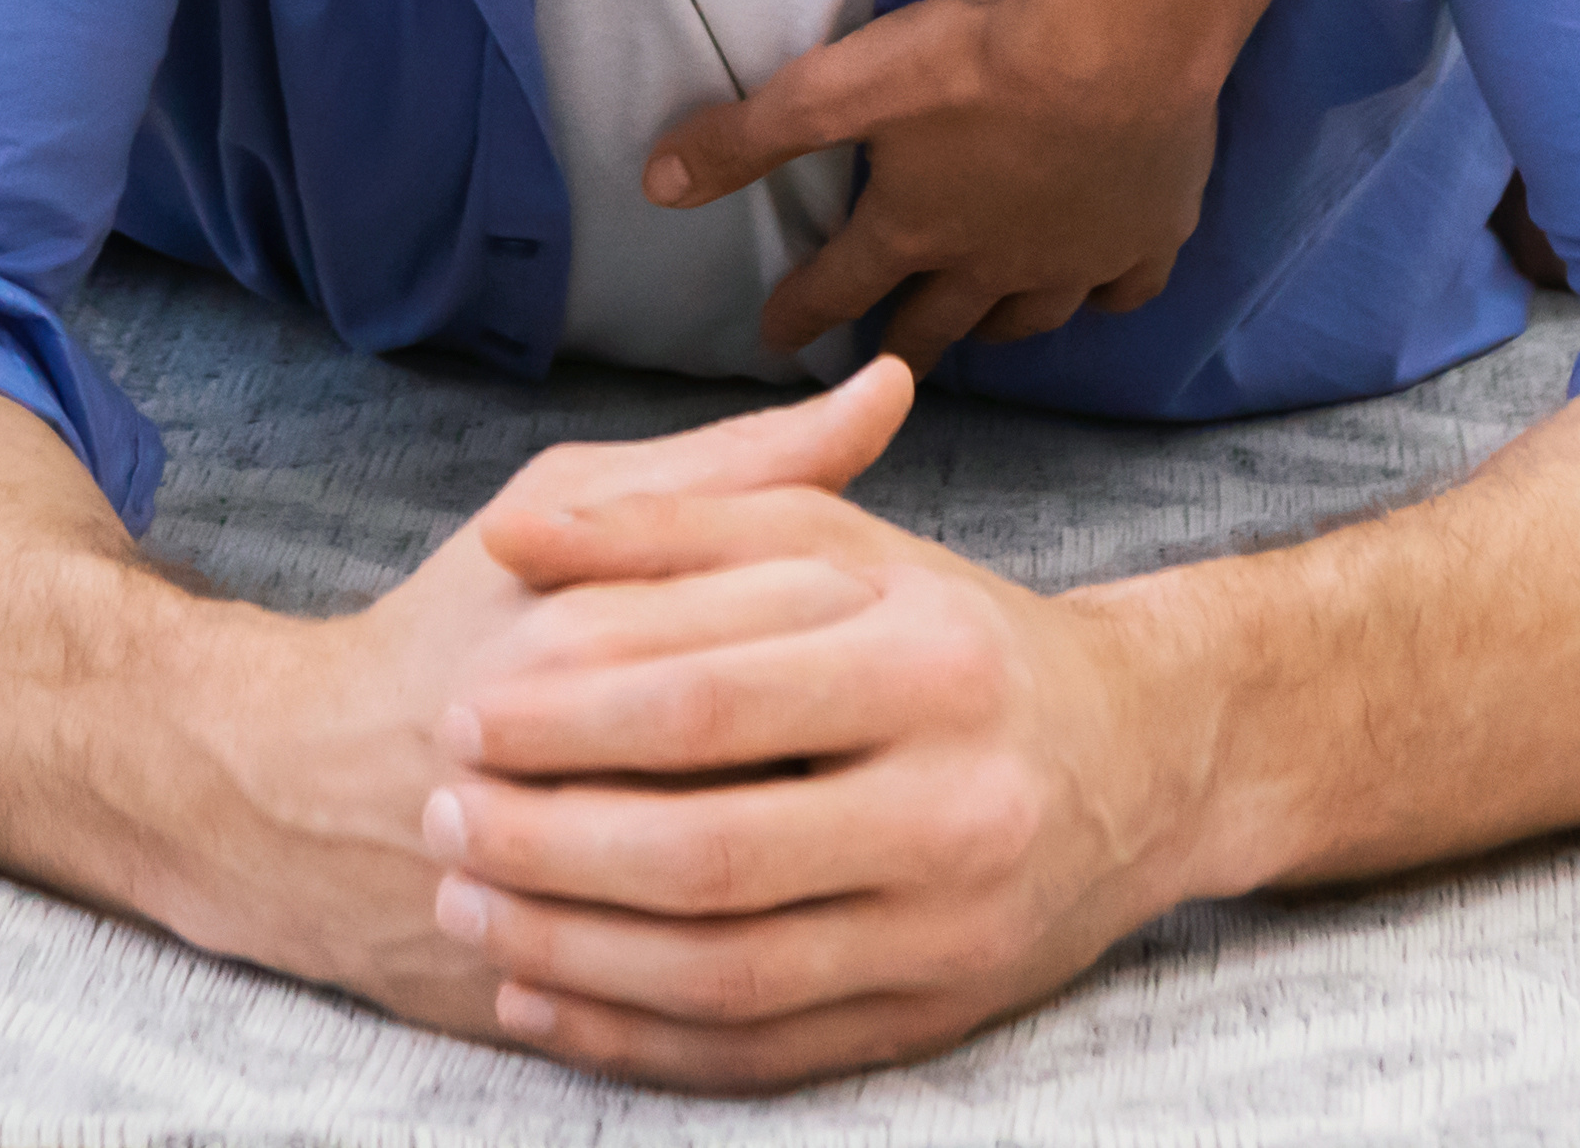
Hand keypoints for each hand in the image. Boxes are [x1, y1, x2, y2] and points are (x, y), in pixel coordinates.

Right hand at [176, 372, 917, 1041]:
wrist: (303, 800)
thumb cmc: (456, 630)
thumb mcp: (571, 510)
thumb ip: (734, 465)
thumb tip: (890, 386)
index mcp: (580, 620)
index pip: (797, 607)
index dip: (870, 616)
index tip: (895, 621)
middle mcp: (567, 748)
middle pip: (797, 746)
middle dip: (862, 743)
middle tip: (892, 734)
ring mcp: (555, 872)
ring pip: (766, 878)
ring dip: (833, 850)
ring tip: (854, 817)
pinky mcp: (558, 973)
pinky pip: (714, 985)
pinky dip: (778, 951)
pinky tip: (806, 911)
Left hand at [426, 359, 1221, 1086]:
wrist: (1136, 761)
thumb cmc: (948, 631)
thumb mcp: (836, 546)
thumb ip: (679, 522)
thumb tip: (518, 536)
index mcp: (929, 664)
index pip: (714, 701)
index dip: (569, 714)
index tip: (464, 714)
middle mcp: (957, 806)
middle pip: (711, 852)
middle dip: (550, 845)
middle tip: (443, 816)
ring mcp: (951, 931)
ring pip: (726, 974)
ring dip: (573, 954)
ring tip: (469, 908)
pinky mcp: (934, 1021)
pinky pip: (762, 1055)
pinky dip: (637, 1042)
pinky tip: (542, 1006)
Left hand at [642, 0, 1214, 367]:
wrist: (1121, 44)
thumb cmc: (976, 60)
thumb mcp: (842, 86)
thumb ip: (750, 136)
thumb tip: (653, 185)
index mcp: (916, 229)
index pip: (841, 287)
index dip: (801, 312)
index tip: (775, 340)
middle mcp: (992, 263)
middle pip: (938, 323)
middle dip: (899, 346)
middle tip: (879, 365)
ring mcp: (1076, 258)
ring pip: (1029, 316)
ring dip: (996, 327)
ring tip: (982, 329)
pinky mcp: (1147, 235)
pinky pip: (1123, 288)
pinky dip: (1105, 294)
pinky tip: (1099, 289)